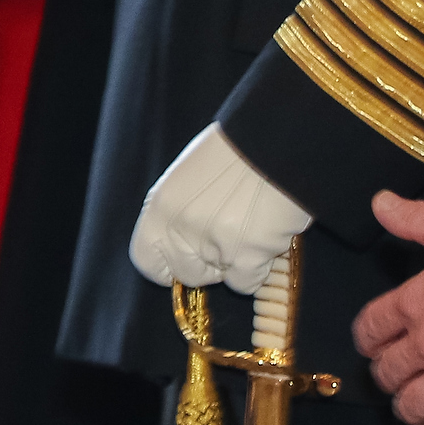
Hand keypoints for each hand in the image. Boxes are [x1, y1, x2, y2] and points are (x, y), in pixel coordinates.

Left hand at [128, 125, 311, 291]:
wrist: (277, 141)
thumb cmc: (236, 151)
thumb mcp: (190, 176)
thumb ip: (180, 211)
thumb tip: (183, 239)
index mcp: (160, 206)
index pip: (145, 259)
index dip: (166, 265)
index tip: (184, 261)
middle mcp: (180, 228)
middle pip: (188, 274)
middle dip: (208, 265)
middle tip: (229, 239)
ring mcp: (212, 245)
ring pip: (222, 279)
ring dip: (237, 264)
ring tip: (252, 230)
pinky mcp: (246, 256)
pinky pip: (247, 283)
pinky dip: (259, 269)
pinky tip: (267, 238)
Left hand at [351, 192, 423, 424]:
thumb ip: (415, 219)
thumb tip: (379, 202)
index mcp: (414, 301)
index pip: (370, 327)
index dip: (367, 338)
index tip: (372, 344)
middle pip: (387, 372)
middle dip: (388, 376)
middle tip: (397, 377)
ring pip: (411, 407)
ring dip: (409, 409)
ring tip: (416, 409)